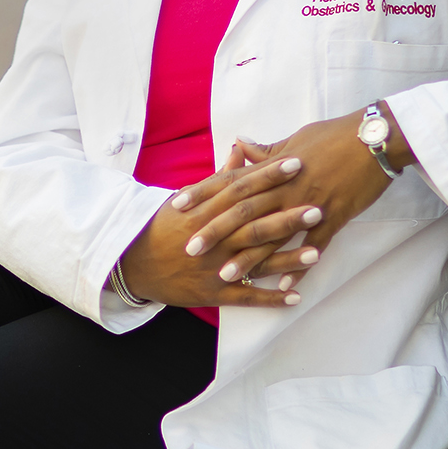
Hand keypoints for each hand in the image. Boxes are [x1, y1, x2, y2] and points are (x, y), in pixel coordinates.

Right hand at [117, 153, 326, 308]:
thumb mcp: (185, 198)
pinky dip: (269, 298)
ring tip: (316, 253)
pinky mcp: (212, 292)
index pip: (241, 188)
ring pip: (253, 262)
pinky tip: (295, 297)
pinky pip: (244, 297)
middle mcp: (212, 238)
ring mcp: (213, 266)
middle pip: (252, 225)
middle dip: (285, 217)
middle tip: (317, 207)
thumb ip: (217, 178)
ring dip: (285, 259)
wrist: (130, 263)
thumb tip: (239, 150)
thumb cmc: (160, 227)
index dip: (268, 176)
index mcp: (205, 211)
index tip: (295, 163)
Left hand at [182, 102, 417, 294]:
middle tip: (190, 249)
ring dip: (249, 256)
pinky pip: (314, 246)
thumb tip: (238, 146)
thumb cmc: (335, 135)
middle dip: (215, 230)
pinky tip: (284, 284)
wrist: (377, 138)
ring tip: (225, 275)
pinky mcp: (335, 217)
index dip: (204, 193)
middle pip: (244, 211)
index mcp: (275, 167)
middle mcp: (287, 187)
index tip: (178, 206)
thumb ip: (265, 151)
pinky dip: (300, 265)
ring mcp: (310, 204)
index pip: (231, 181)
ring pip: (274, 234)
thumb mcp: (295, 139)